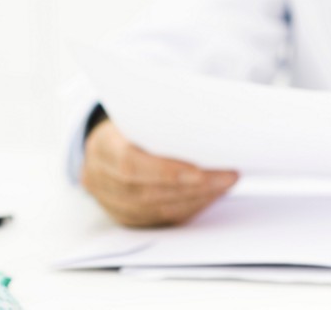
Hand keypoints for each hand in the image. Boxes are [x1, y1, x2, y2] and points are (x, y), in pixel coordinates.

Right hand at [81, 119, 238, 226]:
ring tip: (226, 183)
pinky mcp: (126, 217)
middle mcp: (101, 179)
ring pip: (157, 209)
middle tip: (228, 176)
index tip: (199, 170)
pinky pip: (161, 219)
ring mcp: (111, 202)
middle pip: (148, 192)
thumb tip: (209, 116)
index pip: (130, 163)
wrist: (103, 145)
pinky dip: (190, 207)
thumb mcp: (136, 111)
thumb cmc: (129, 122)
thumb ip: (159, 117)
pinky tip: (212, 195)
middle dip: (193, 186)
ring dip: (197, 198)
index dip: (165, 171)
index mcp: (102, 147)